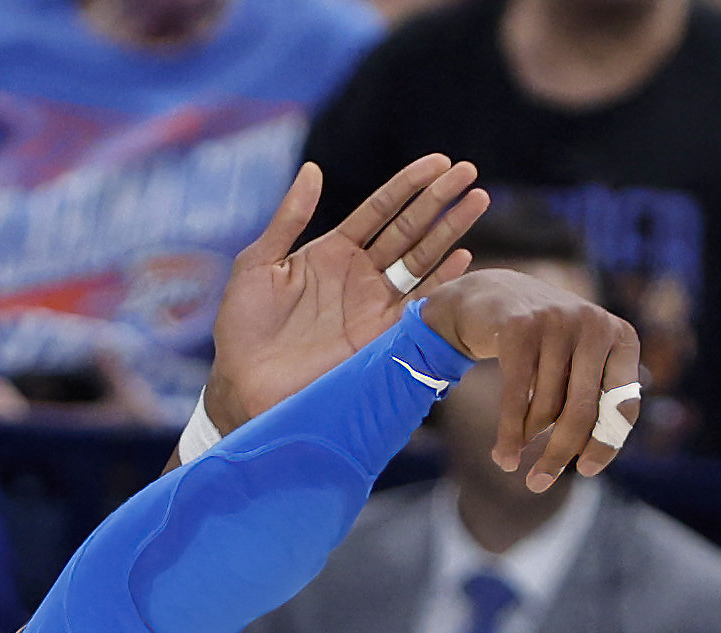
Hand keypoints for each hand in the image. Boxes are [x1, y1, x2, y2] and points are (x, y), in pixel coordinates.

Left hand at [202, 154, 487, 431]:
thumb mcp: (258, 262)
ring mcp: (372, 305)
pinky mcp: (378, 337)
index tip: (439, 162)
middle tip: (469, 172)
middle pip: (409, 229)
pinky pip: (417, 305)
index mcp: (333, 251)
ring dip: (450, 232)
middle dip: (439, 200)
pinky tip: (464, 256)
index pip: (380, 209)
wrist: (243, 382)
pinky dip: (441, 282)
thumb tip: (313, 170)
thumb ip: (289, 218)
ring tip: (477, 200)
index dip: (409, 185)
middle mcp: (360, 275)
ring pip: (421, 260)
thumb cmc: (243, 326)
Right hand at [419, 268, 650, 490]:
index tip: (584, 471)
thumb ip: (592, 401)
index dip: (606, 444)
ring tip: (514, 457)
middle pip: (582, 411)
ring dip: (527, 440)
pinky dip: (508, 434)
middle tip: (539, 484)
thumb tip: (592, 458)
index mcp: (620, 337)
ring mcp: (557, 322)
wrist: (493, 298)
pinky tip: (503, 456)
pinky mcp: (520, 328)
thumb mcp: (578, 365)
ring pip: (545, 406)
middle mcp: (594, 324)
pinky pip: (516, 398)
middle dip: (559, 454)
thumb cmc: (544, 345)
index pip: (623, 404)